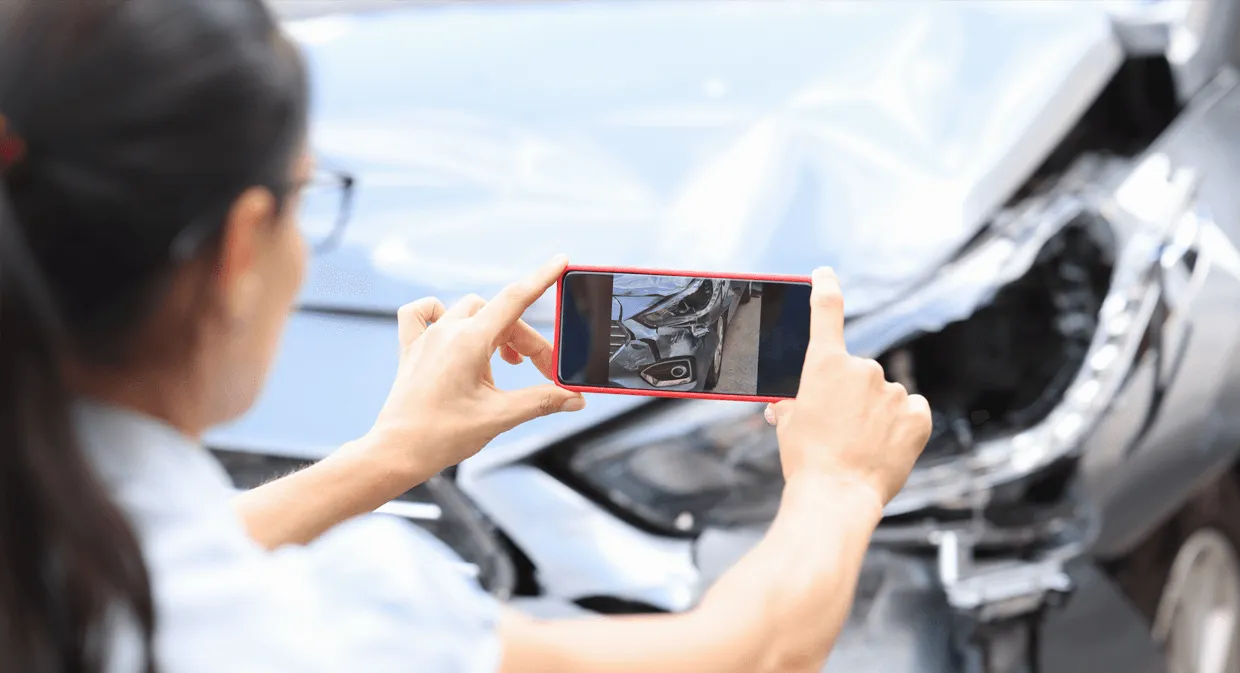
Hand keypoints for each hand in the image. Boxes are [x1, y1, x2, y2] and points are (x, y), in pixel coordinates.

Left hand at [366, 255, 585, 477]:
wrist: (395, 453)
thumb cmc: (440, 436)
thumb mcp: (500, 416)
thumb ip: (541, 401)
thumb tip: (573, 398)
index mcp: (468, 341)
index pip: (514, 299)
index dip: (541, 279)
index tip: (559, 261)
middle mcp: (446, 331)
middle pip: (500, 316)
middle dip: (526, 341)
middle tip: (544, 371)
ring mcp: (427, 338)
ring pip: (470, 312)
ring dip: (495, 331)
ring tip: (505, 364)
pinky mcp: (412, 350)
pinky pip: (422, 314)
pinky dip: (440, 315)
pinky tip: (451, 331)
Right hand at [764, 267, 931, 507]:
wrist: (835, 497)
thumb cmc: (806, 461)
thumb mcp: (788, 424)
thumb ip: (794, 402)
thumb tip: (789, 404)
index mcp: (824, 364)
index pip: (826, 310)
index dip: (825, 286)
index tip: (824, 274)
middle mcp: (863, 368)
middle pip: (858, 372)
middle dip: (850, 394)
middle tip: (839, 429)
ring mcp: (893, 391)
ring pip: (885, 395)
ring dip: (876, 412)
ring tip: (862, 445)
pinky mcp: (918, 415)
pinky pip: (911, 410)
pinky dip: (902, 425)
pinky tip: (887, 445)